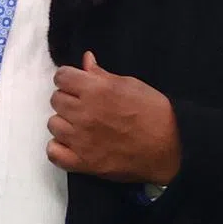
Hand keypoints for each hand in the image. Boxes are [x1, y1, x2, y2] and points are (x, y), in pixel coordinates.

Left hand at [46, 51, 180, 184]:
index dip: (69, 78)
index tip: (77, 83)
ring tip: (80, 125)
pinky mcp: (83, 163)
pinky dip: (59, 148)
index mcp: (95, 90)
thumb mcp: (130, 84)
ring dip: (64, 122)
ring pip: (53, 124)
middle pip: (56, 99)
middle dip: (68, 98)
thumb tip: (86, 60)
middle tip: (83, 104)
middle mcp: (84, 113)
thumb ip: (102, 74)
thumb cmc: (153, 110)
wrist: (170, 146)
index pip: (61, 76)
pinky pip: (54, 153)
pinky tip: (72, 144)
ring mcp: (81, 140)